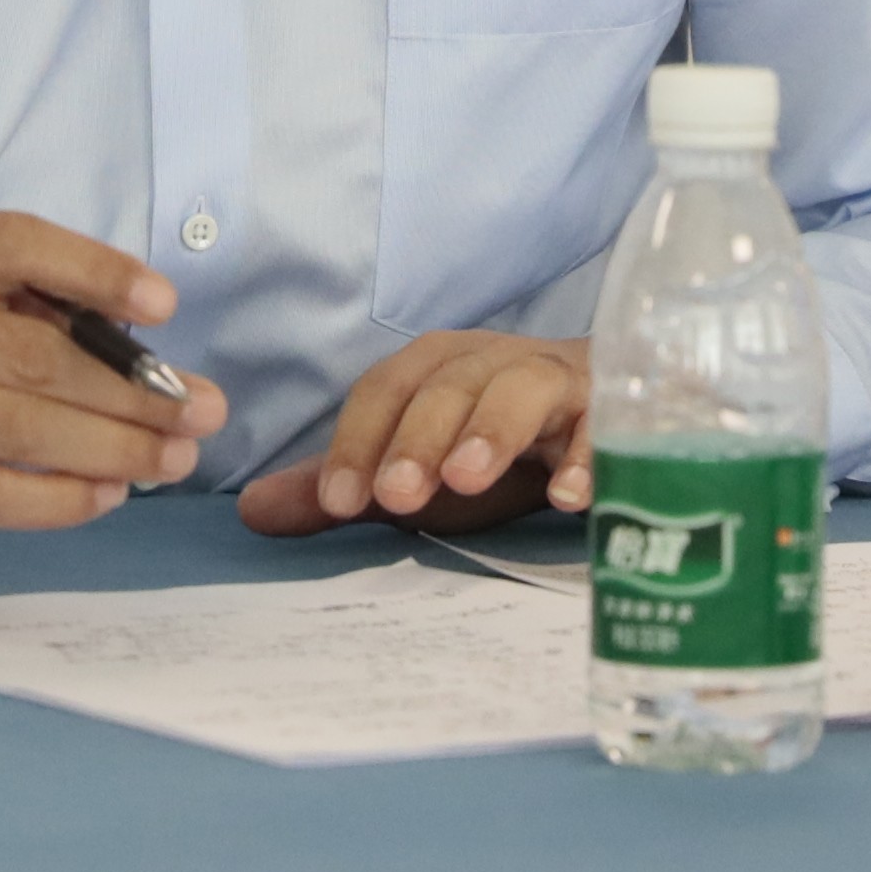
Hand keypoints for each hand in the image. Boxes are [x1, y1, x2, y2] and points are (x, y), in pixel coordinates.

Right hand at [0, 214, 224, 581]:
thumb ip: (25, 308)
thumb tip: (147, 346)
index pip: (13, 243)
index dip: (95, 269)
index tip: (166, 306)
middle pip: (35, 356)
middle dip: (136, 389)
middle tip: (204, 411)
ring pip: (21, 429)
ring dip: (116, 447)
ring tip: (175, 458)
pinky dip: (62, 498)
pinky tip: (108, 494)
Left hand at [238, 332, 588, 538]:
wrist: (613, 415)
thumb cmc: (503, 446)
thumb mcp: (420, 471)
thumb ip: (346, 489)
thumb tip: (251, 510)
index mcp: (440, 367)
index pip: (386, 388)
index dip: (358, 440)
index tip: (339, 502)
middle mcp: (497, 361)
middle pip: (451, 383)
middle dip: (420, 437)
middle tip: (398, 496)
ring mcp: (561, 379)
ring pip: (525, 387)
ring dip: (493, 428)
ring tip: (467, 479)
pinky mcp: (619, 408)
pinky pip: (607, 423)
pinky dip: (592, 455)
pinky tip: (572, 498)